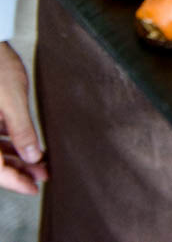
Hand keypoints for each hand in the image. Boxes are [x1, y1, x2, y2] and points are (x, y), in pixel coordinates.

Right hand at [0, 42, 46, 193]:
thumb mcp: (12, 100)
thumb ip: (22, 130)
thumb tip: (33, 157)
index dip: (14, 181)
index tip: (34, 188)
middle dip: (19, 170)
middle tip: (43, 176)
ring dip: (17, 158)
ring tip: (41, 163)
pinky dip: (12, 143)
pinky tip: (28, 146)